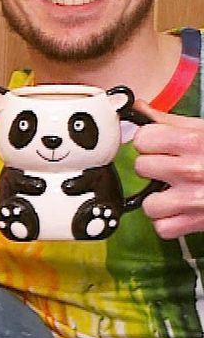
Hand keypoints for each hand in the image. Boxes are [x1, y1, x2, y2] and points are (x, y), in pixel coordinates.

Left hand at [131, 105, 203, 238]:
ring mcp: (193, 199)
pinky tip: (183, 211)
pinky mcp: (197, 223)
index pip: (143, 139)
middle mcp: (191, 170)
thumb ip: (172, 121)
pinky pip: (163, 227)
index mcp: (193, 141)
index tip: (160, 146)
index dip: (151, 142)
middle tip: (174, 169)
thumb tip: (140, 109)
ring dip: (161, 201)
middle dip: (155, 169)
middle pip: (142, 168)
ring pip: (149, 203)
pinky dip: (170, 222)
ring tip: (178, 193)